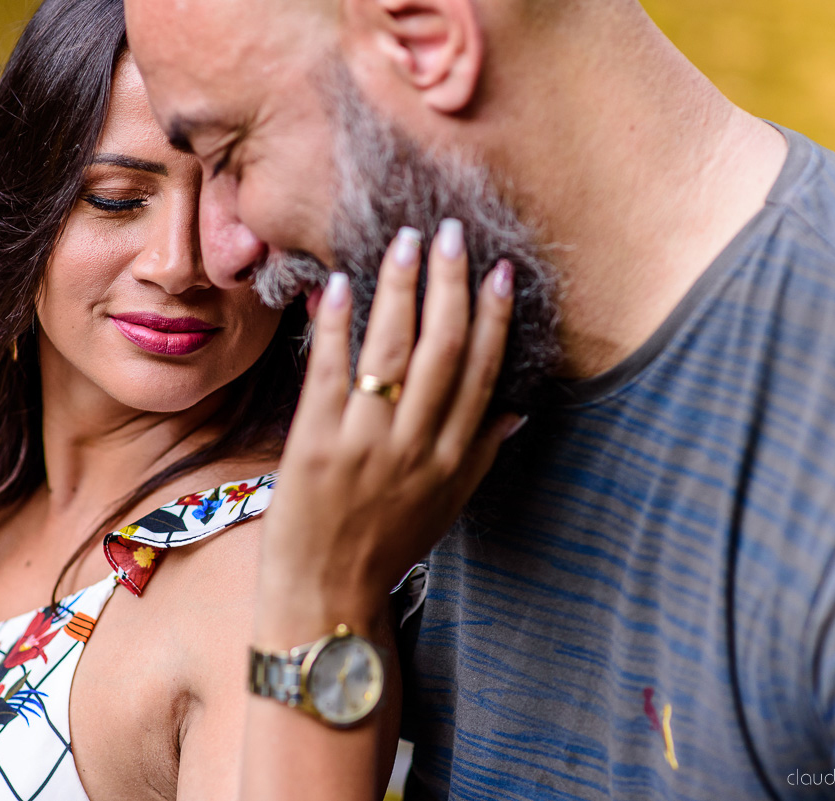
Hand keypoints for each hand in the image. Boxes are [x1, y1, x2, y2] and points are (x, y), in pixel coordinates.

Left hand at [258, 219, 517, 641]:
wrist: (327, 594)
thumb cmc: (387, 547)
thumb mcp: (448, 506)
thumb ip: (482, 454)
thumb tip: (518, 411)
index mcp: (453, 458)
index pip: (481, 373)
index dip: (492, 318)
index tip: (498, 271)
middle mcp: (417, 446)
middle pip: (443, 350)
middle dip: (451, 287)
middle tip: (453, 234)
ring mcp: (367, 443)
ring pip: (393, 351)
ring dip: (401, 290)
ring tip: (407, 242)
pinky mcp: (316, 443)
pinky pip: (331, 372)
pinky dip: (335, 326)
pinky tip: (336, 285)